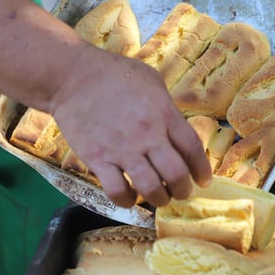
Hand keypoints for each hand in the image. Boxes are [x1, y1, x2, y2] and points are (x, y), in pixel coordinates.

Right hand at [48, 44, 211, 207]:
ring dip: (159, 199)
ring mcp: (122, 149)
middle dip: (184, 190)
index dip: (202, 169)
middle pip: (176, 174)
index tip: (203, 180)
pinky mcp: (97, 159)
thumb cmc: (114, 73)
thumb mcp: (152, 82)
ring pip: (151, 188)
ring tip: (159, 198)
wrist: (71, 76)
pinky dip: (127, 200)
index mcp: (164, 113)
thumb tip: (177, 129)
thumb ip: (168, 107)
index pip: (193, 148)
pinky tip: (129, 196)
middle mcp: (148, 135)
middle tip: (182, 192)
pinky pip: (117, 191)